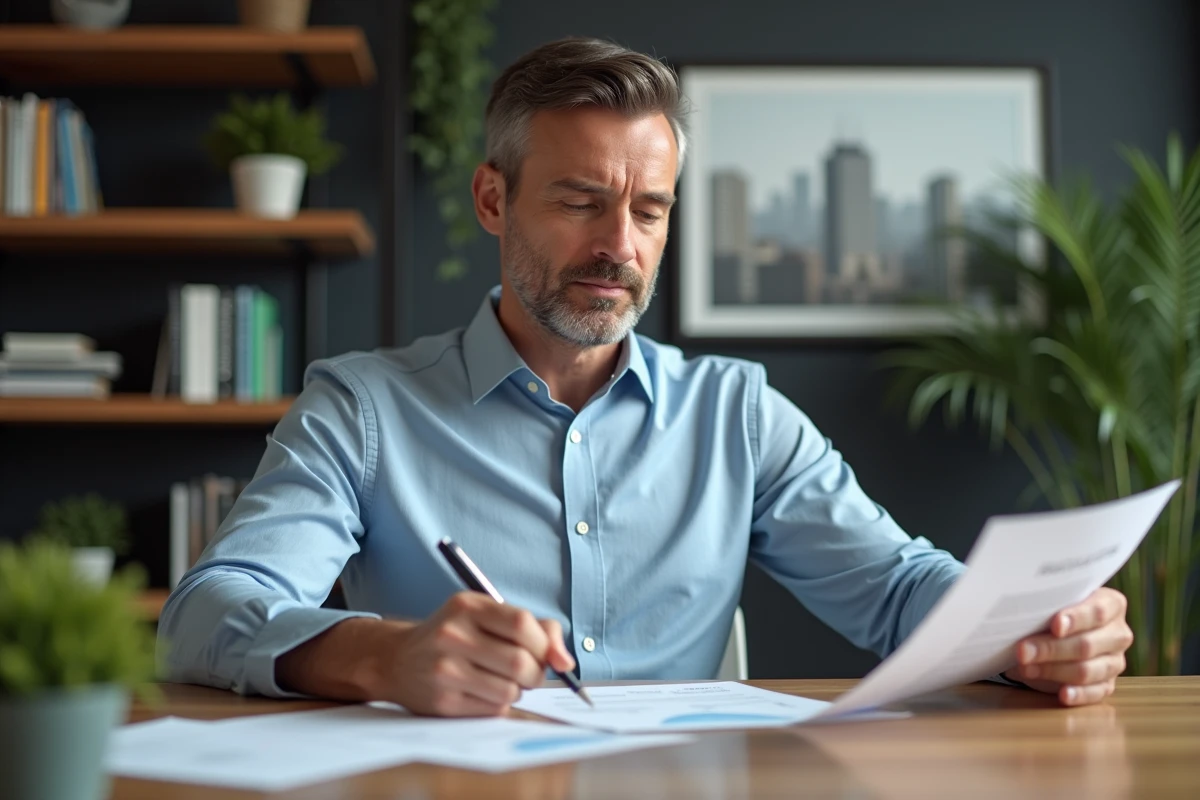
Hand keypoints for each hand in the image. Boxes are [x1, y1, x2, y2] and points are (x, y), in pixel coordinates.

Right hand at [380, 591, 575, 716]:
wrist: (397, 659)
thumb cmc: (456, 636)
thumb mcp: (488, 616)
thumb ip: (536, 629)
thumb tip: (566, 662)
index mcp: (467, 606)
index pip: (522, 624)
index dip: (545, 645)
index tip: (548, 655)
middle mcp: (452, 634)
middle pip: (521, 663)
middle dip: (536, 674)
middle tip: (528, 674)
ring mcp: (444, 670)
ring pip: (510, 691)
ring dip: (516, 691)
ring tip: (500, 681)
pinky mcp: (441, 702)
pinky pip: (493, 710)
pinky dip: (498, 705)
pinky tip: (481, 693)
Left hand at [1004, 587, 1132, 705]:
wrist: (1054, 632)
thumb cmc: (1052, 612)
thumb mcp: (1050, 604)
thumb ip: (1046, 606)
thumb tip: (1024, 616)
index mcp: (1112, 605)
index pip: (1098, 611)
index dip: (1076, 619)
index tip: (1055, 625)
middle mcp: (1118, 633)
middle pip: (1087, 644)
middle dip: (1052, 649)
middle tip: (1023, 650)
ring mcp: (1115, 661)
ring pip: (1087, 670)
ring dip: (1053, 670)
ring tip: (1026, 668)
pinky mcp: (1107, 684)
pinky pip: (1095, 693)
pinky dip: (1078, 694)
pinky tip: (1062, 694)